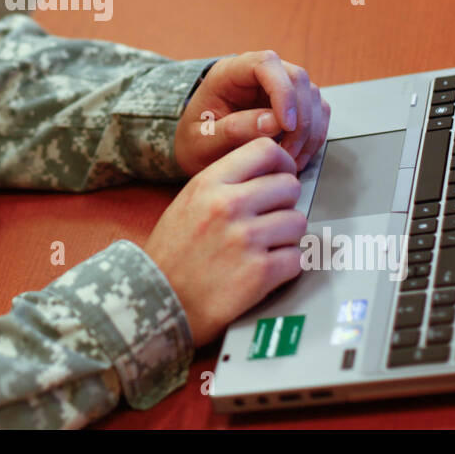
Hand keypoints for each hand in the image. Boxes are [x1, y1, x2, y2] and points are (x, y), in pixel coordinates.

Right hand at [143, 137, 307, 345]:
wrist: (157, 303)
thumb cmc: (171, 256)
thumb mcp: (188, 203)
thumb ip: (224, 184)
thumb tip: (266, 174)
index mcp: (209, 183)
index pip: (265, 150)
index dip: (283, 164)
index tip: (282, 177)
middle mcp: (229, 205)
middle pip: (289, 186)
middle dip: (284, 204)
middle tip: (270, 220)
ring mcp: (246, 238)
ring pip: (297, 223)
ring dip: (286, 238)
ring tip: (264, 248)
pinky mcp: (260, 272)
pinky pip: (296, 258)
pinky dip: (286, 267)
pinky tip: (265, 271)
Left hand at [174, 50, 329, 177]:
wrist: (197, 150)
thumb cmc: (195, 142)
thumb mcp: (202, 141)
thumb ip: (233, 130)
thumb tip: (273, 123)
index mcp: (229, 73)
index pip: (265, 64)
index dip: (282, 91)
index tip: (285, 125)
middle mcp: (257, 74)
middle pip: (297, 78)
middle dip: (300, 118)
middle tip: (287, 153)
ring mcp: (278, 88)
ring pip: (312, 96)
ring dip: (308, 131)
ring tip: (289, 159)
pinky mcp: (293, 106)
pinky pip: (317, 114)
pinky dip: (313, 138)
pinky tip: (296, 156)